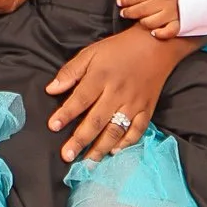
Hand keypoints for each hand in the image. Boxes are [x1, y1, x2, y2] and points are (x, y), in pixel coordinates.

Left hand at [45, 25, 189, 162]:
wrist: (155, 45)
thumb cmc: (119, 49)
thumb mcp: (91, 52)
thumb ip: (71, 71)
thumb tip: (51, 89)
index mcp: (101, 76)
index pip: (80, 99)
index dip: (66, 114)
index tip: (53, 126)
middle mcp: (117, 92)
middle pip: (97, 120)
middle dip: (81, 139)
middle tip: (67, 156)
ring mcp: (134, 103)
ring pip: (116, 130)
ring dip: (101, 148)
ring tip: (88, 161)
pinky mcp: (147, 109)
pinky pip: (138, 130)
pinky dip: (127, 143)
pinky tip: (115, 151)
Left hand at [117, 0, 182, 38]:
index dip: (127, 0)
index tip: (120, 2)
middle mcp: (164, 1)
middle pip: (141, 9)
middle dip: (130, 12)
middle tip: (124, 13)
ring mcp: (172, 13)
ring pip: (151, 21)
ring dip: (142, 22)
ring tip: (140, 20)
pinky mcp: (180, 22)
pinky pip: (168, 31)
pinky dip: (160, 33)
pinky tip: (154, 32)